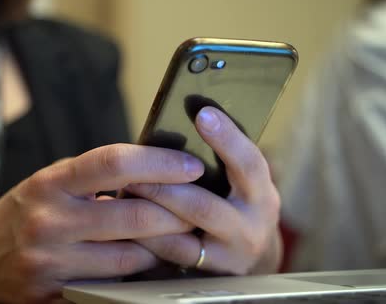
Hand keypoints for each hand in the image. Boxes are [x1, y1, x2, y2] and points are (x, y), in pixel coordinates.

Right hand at [0, 144, 205, 302]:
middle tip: (198, 206)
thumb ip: (94, 177)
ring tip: (180, 235)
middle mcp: (49, 222)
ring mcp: (51, 264)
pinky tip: (150, 262)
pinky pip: (114, 285)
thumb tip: (155, 171)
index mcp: (49, 184)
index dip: (159, 162)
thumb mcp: (49, 182)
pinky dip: (138, 273)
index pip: (113, 163)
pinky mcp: (56, 295)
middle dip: (177, 212)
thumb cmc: (23, 212)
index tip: (190, 164)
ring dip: (163, 246)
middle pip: (133, 216)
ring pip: (131, 256)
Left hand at [124, 106, 281, 274]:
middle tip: (135, 169)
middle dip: (164, 186)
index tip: (202, 114)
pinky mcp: (209, 272)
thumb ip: (223, 160)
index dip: (227, 138)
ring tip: (125, 192)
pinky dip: (147, 237)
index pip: (248, 163)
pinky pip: (171, 254)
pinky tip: (126, 223)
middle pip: (203, 205)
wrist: (253, 257)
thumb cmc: (237, 204)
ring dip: (151, 211)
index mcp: (260, 192)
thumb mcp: (241, 183)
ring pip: (183, 233)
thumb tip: (190, 117)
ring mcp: (231, 253)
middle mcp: (251, 224)